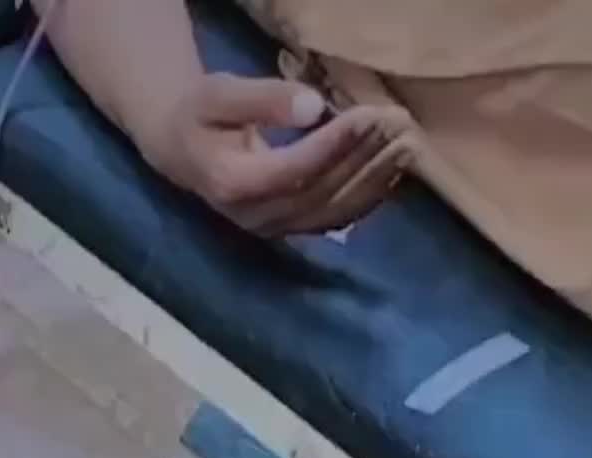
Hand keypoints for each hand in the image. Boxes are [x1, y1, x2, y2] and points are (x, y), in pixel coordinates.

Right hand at [142, 74, 414, 236]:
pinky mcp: (290, 227)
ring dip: (374, 179)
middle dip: (363, 158)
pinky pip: (335, 218)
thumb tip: (314, 107)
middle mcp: (255, 216)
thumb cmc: (200, 115)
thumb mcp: (218, 95)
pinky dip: (368, 196)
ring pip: (333, 210)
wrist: (184, 149)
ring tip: (408, 145)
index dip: (333, 146)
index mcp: (231, 185)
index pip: (293, 171)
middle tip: (400, 124)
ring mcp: (274, 228)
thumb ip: (263, 100)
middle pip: (319, 192)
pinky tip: (393, 171)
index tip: (369, 115)